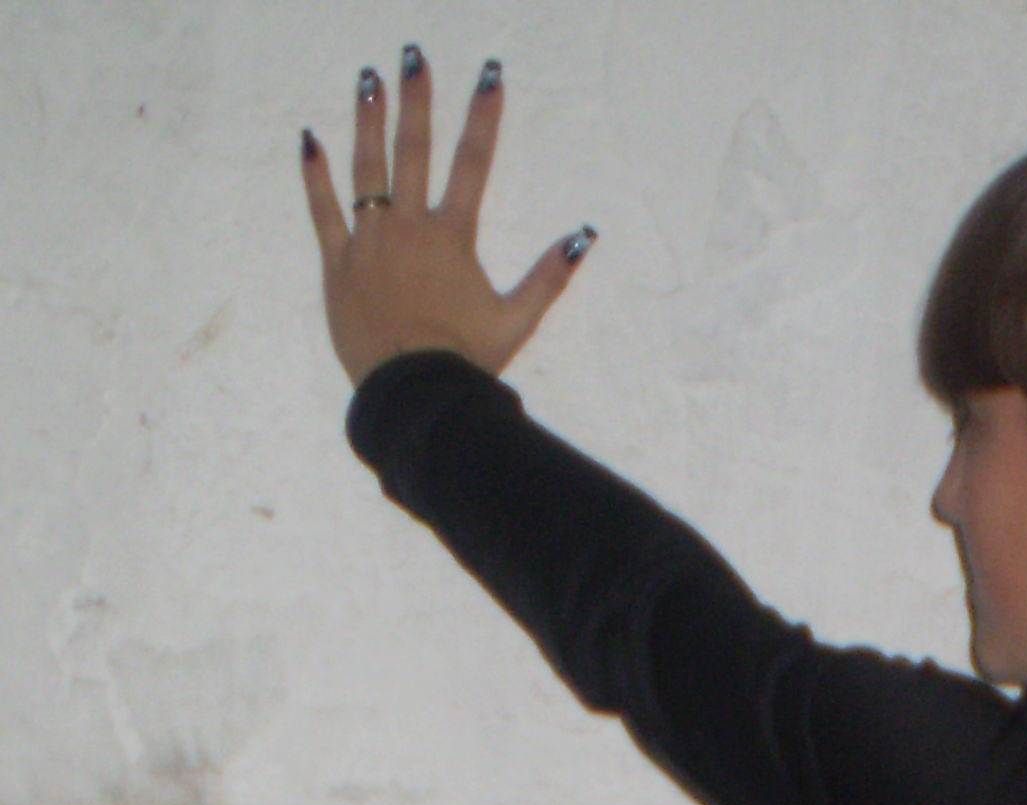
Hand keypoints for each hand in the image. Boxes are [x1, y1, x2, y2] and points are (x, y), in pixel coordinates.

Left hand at [300, 50, 592, 389]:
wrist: (414, 393)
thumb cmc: (467, 360)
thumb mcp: (517, 319)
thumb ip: (550, 275)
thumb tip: (584, 235)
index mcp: (452, 237)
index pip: (473, 163)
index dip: (484, 116)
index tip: (490, 75)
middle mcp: (409, 227)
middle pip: (413, 150)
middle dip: (416, 100)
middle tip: (413, 57)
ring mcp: (370, 242)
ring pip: (366, 168)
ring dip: (367, 120)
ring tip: (368, 79)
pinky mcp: (339, 264)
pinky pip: (322, 210)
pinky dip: (314, 174)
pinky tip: (309, 139)